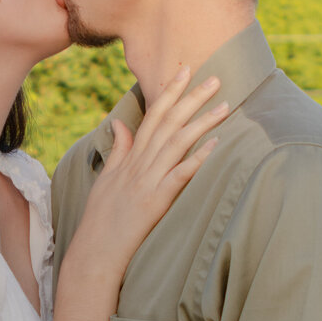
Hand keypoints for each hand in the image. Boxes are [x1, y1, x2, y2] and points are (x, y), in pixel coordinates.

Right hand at [72, 67, 227, 283]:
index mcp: (131, 157)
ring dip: (202, 122)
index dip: (170, 92)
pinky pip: (179, 174)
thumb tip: (119, 123)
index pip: (153, 116)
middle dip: (192, 97)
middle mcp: (140, 163)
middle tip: (216, 77)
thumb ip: (118, 149)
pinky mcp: (156, 200)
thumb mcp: (107, 177)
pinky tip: (216, 143)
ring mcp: (148, 180)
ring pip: (177, 143)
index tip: (185, 71)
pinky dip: (198, 157)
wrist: (95, 249)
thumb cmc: (101, 217)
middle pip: (168, 122)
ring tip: (226, 105)